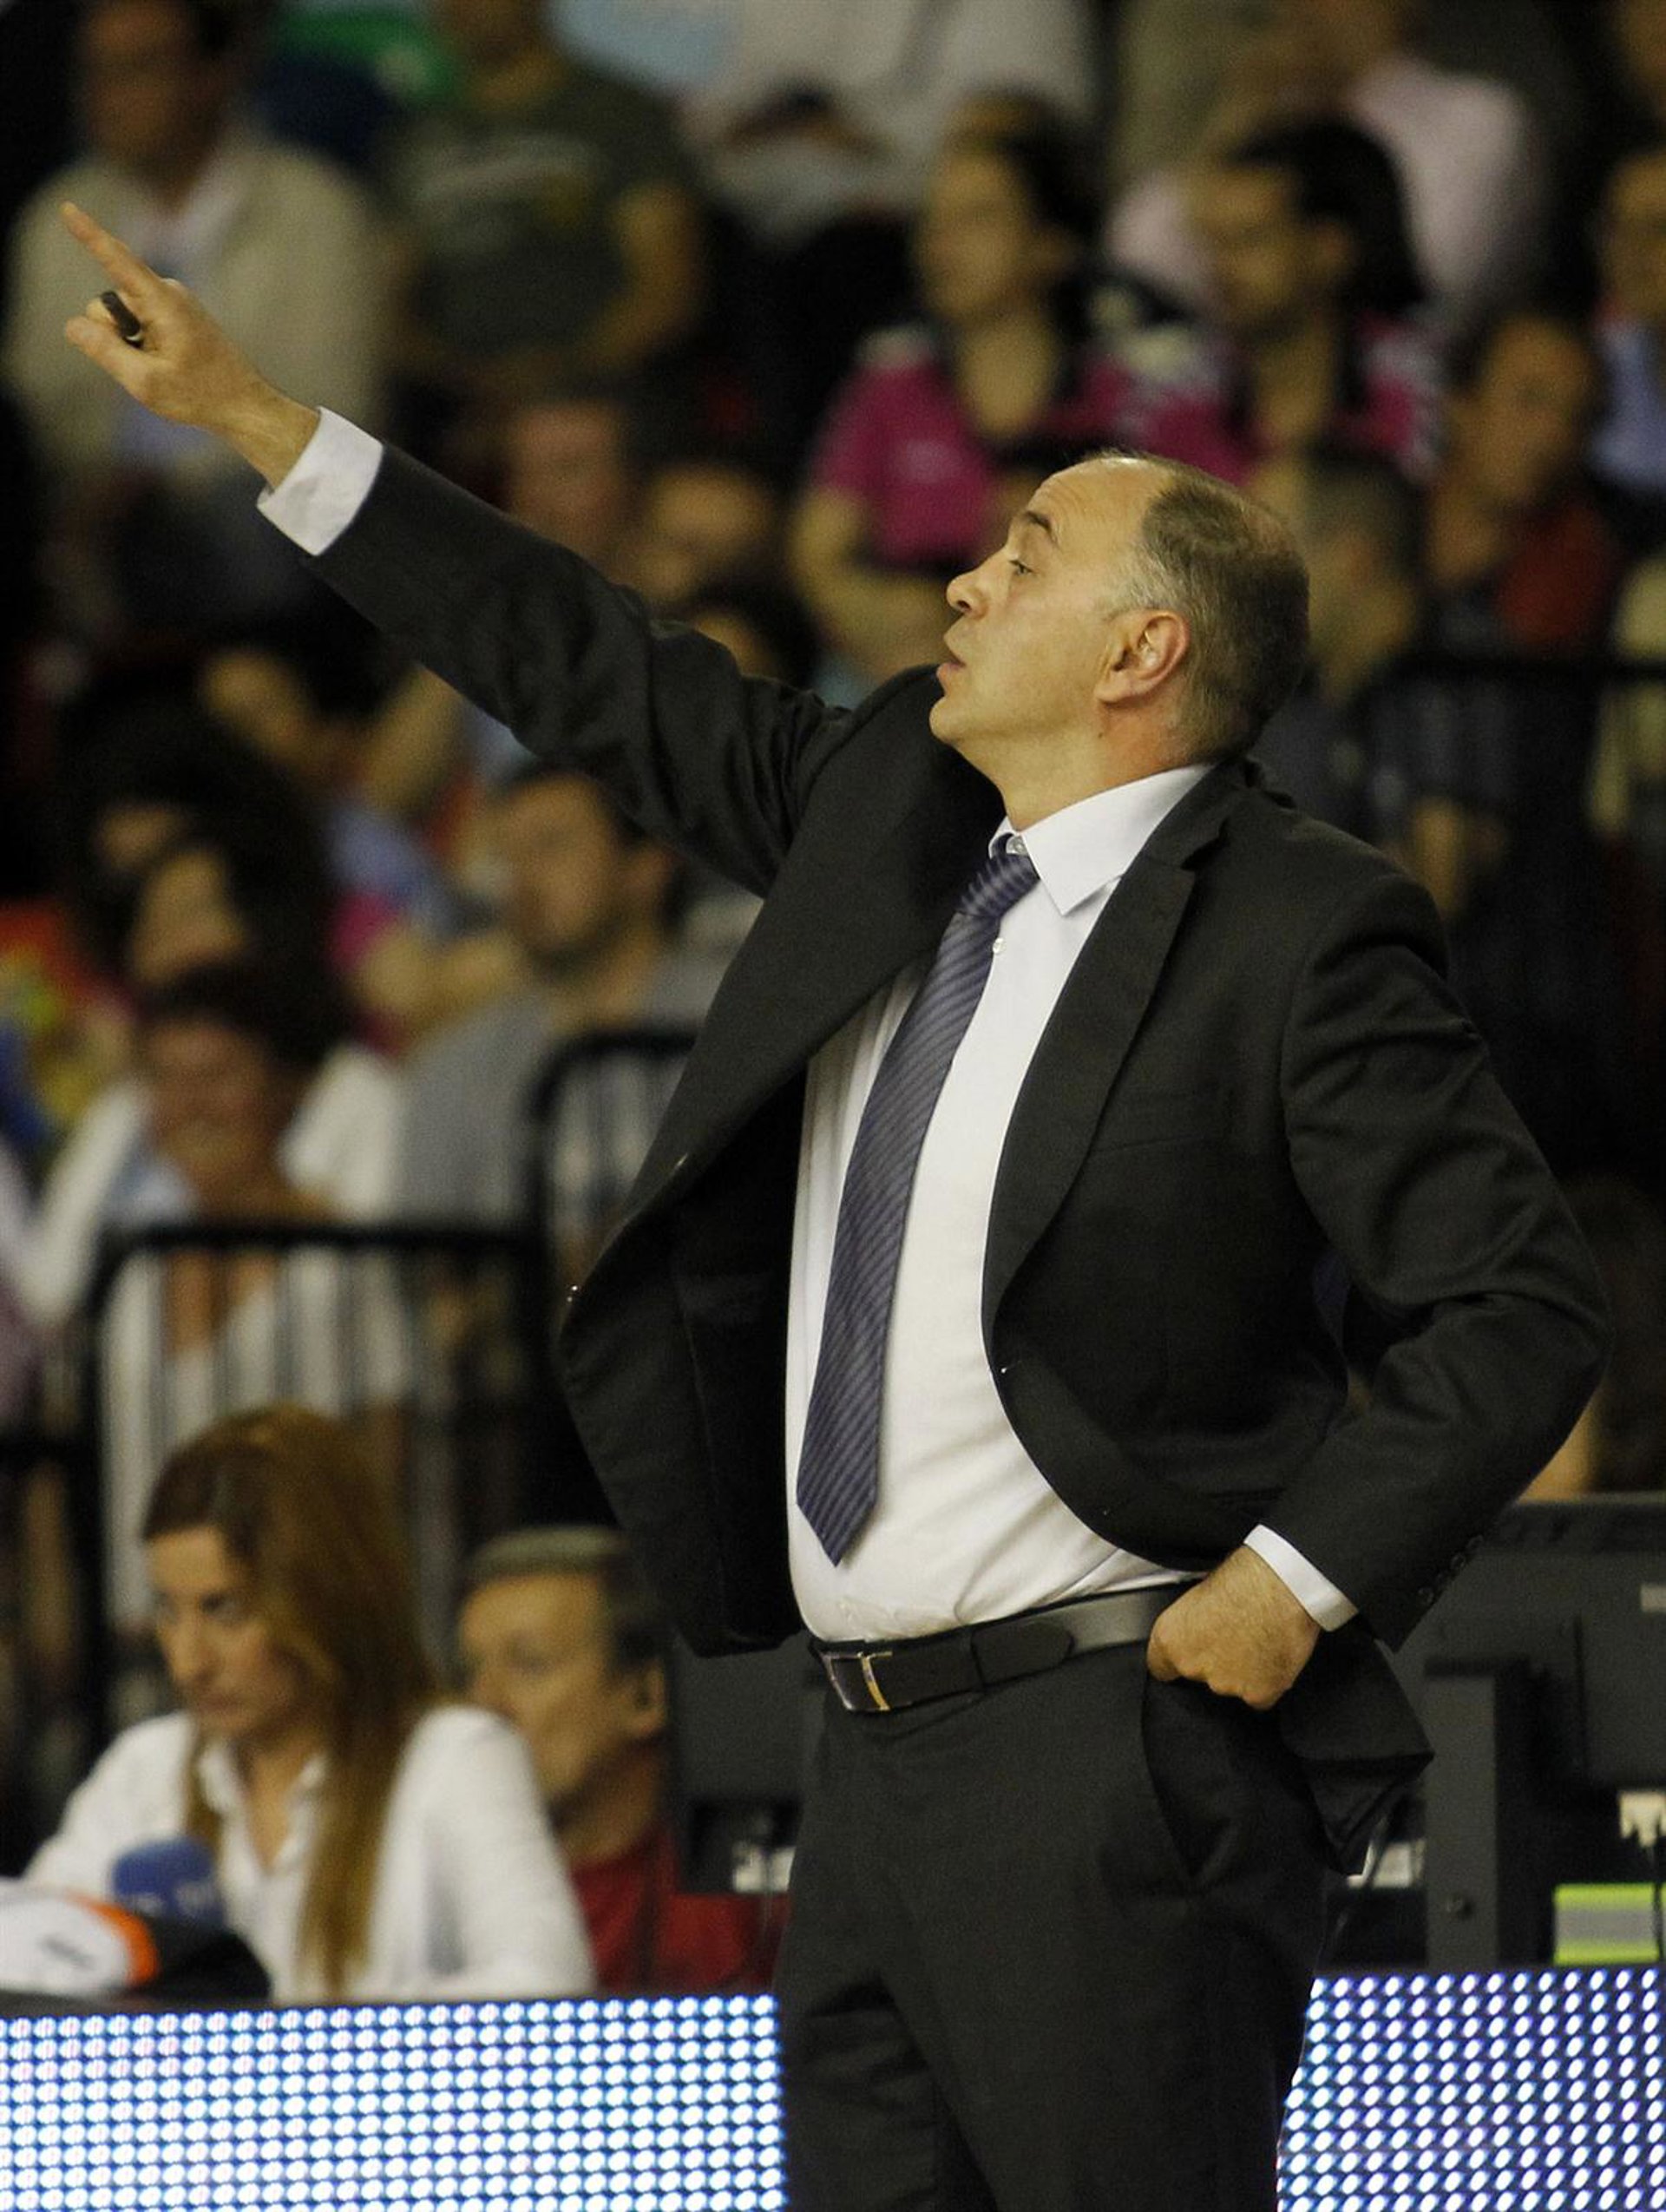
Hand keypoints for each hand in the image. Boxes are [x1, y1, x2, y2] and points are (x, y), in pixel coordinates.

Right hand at [59, 201, 318, 487]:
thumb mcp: (146, 382)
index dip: (88, 234)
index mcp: (163, 302)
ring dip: (129, 342)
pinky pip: (137, 323)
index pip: (116, 261)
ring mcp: (171, 301)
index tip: (67, 208)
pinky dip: (141, 344)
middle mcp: (166, 292)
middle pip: (108, 304)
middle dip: (112, 334)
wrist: (244, 404)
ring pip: (121, 316)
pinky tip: (167, 363)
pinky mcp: (174, 313)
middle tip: (149, 365)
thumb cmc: (200, 395)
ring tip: (164, 367)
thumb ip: (106, 351)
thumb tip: (73, 325)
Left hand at [1145, 1545, 1319, 1709]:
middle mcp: (1193, 1666)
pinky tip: (1273, 1655)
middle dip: (1215, 1660)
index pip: (1160, 1666)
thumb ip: (1192, 1623)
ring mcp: (1226, 1684)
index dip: (1177, 1660)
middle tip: (1234, 1635)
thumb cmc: (1244, 1576)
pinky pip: (1260, 1695)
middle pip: (1200, 1674)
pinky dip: (1266, 1681)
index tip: (1188, 1653)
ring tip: (1258, 1639)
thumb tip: (1200, 1625)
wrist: (1281, 1585)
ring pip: (1231, 1685)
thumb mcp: (1200, 1592)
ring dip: (1242, 1670)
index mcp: (1171, 1639)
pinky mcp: (1258, 1694)